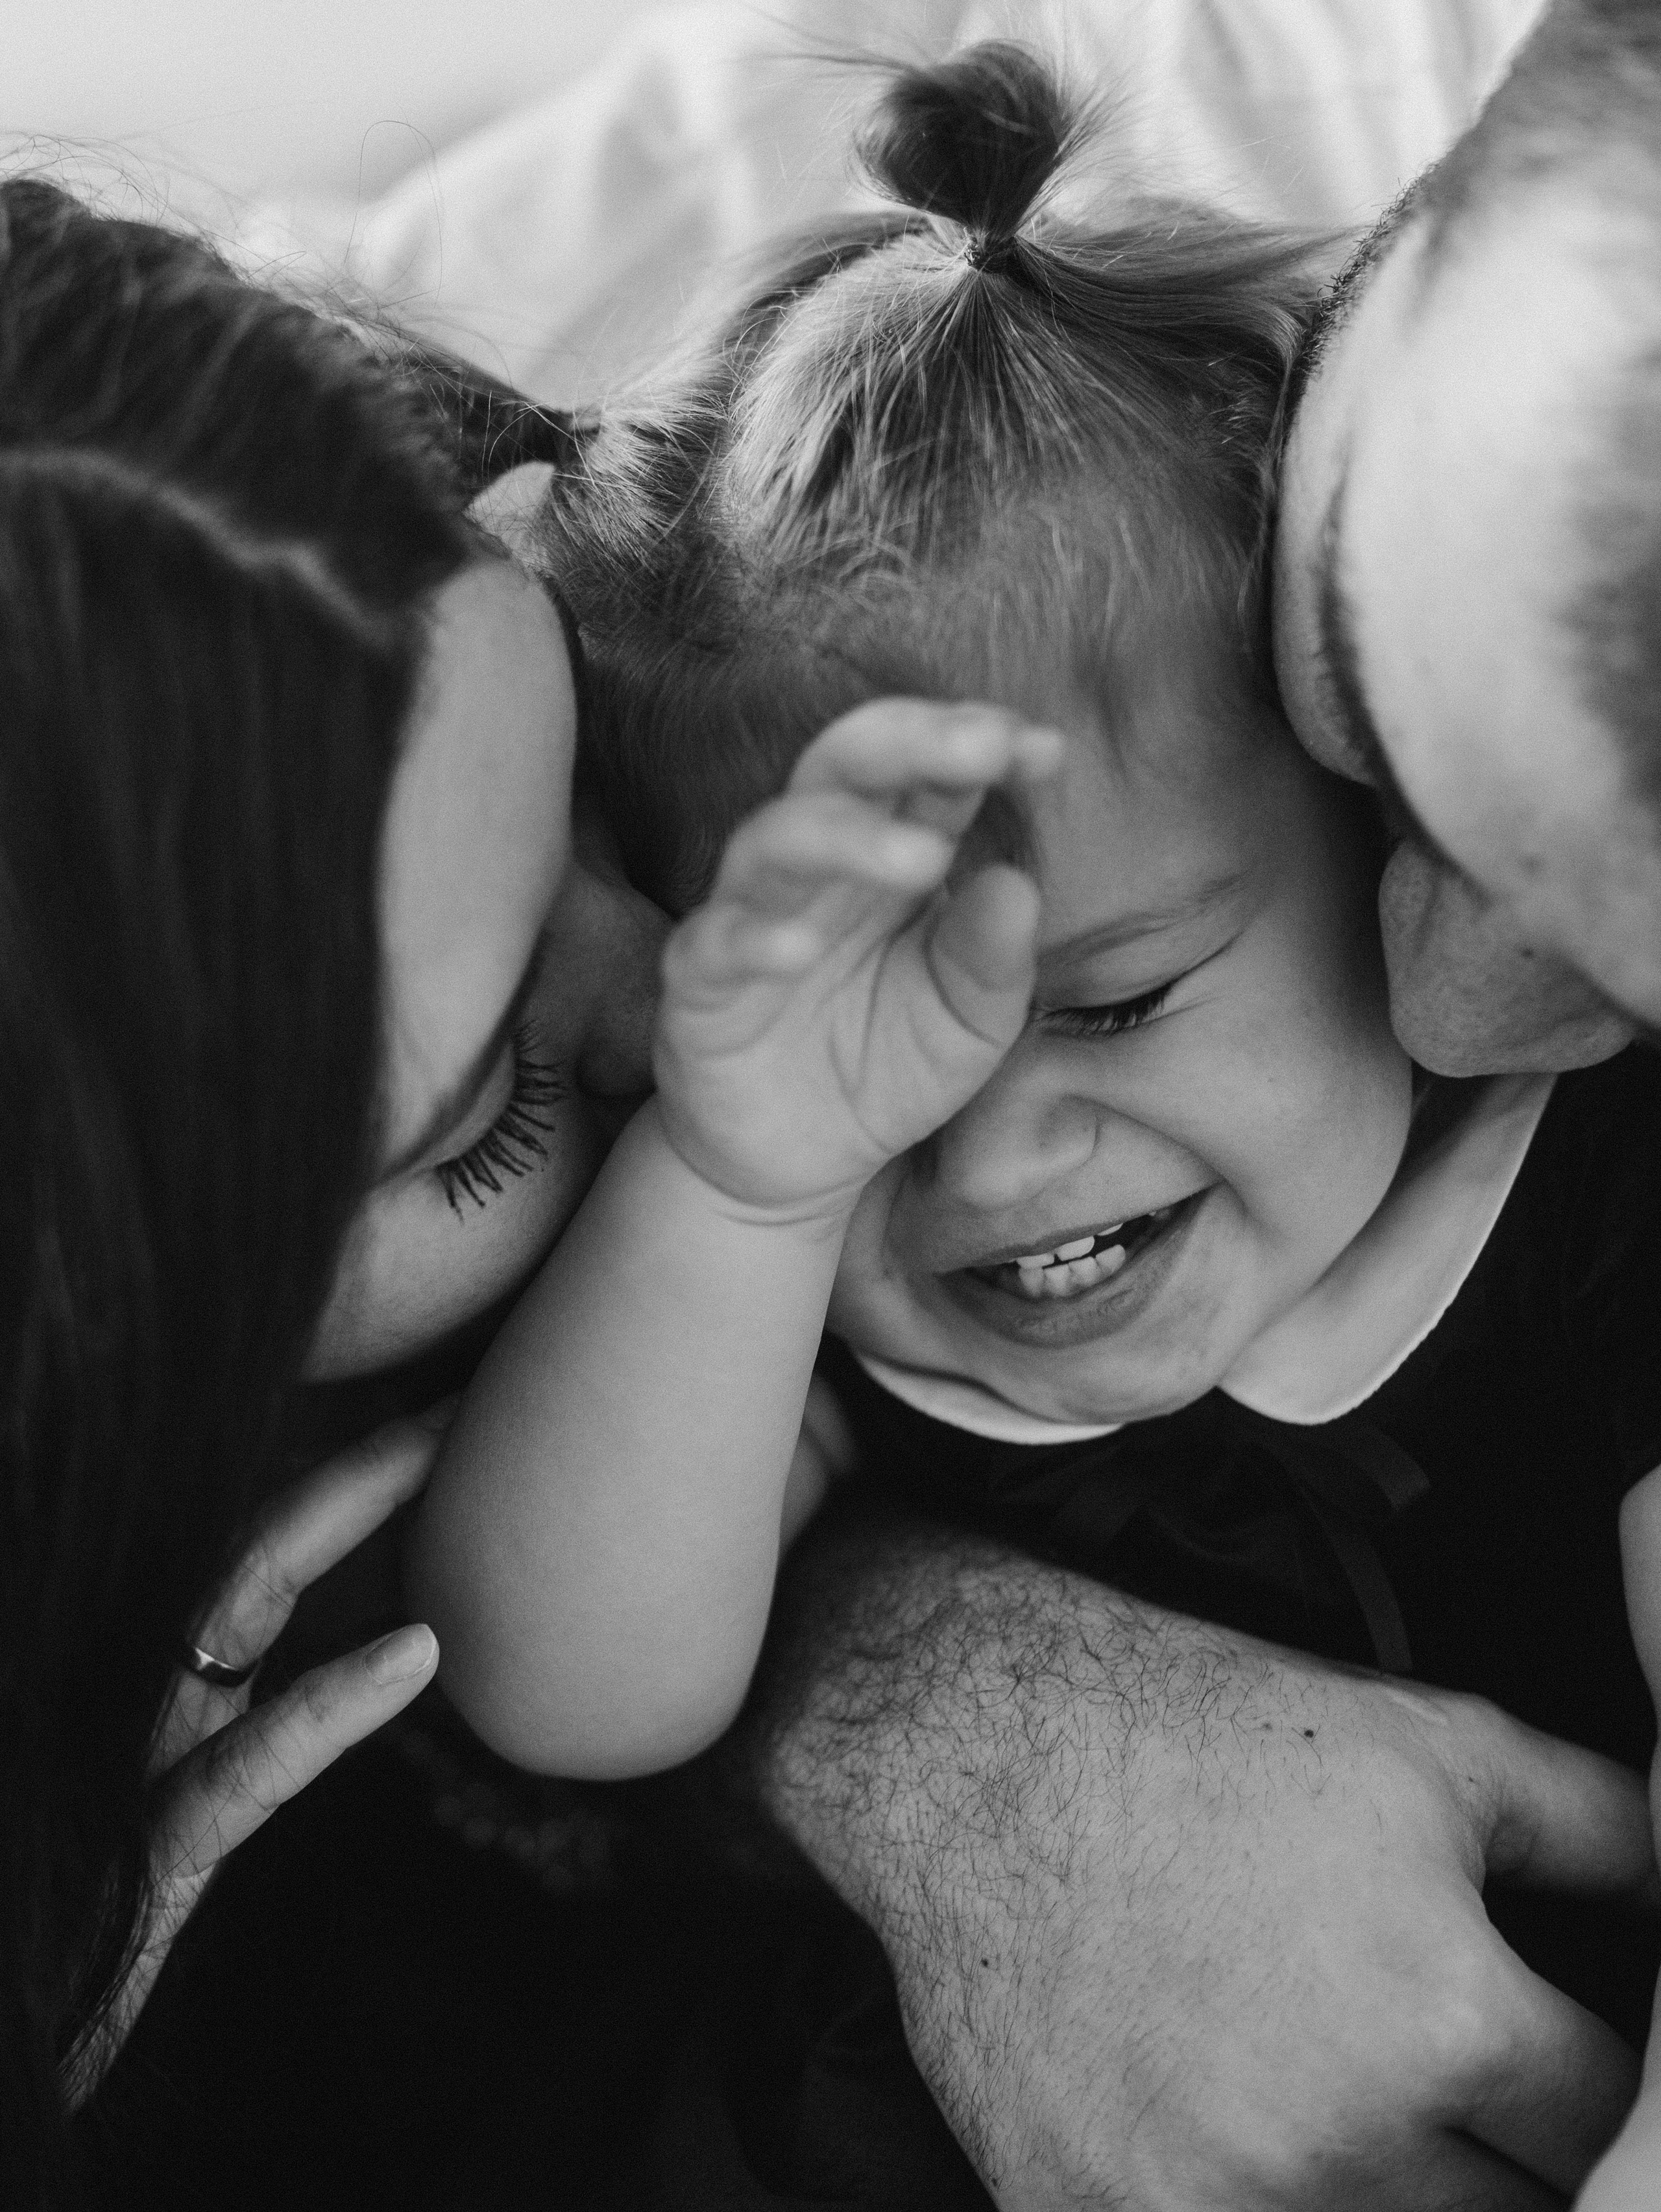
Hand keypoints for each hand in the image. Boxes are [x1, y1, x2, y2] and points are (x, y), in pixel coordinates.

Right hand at [61, 1408, 448, 2107]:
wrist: (25, 2034)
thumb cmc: (109, 1928)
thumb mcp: (207, 1815)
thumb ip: (273, 1735)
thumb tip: (417, 1654)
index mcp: (183, 1689)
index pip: (278, 1548)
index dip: (369, 1474)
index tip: (462, 1410)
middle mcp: (156, 1695)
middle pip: (267, 1538)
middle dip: (372, 1456)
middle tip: (475, 1387)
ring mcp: (142, 1758)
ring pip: (245, 1605)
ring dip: (351, 1514)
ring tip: (449, 1445)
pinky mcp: (149, 1854)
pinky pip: (246, 1768)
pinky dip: (332, 1705)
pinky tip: (419, 1652)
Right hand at [655, 699, 1062, 1215]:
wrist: (794, 1162)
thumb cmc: (885, 1066)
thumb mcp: (968, 1023)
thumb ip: (993, 959)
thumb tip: (1018, 884)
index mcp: (890, 854)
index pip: (929, 774)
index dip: (981, 745)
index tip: (1044, 750)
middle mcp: (818, 866)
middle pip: (843, 767)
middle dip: (911, 743)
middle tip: (983, 745)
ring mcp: (750, 913)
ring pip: (775, 839)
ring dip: (846, 836)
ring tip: (923, 858)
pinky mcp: (698, 983)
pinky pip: (716, 944)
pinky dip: (754, 939)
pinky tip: (799, 949)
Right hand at [756, 1510, 1655, 2211]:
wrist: (986, 1749)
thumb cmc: (1210, 1736)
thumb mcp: (1435, 1745)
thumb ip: (1603, 1829)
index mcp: (1444, 2021)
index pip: (1603, 2125)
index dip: (1577, 2073)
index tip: (1530, 2040)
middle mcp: (1340, 2144)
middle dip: (1495, 2146)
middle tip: (1426, 2064)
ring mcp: (1210, 2204)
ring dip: (1385, 2186)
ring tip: (1330, 2085)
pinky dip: (1253, 2202)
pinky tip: (1231, 2117)